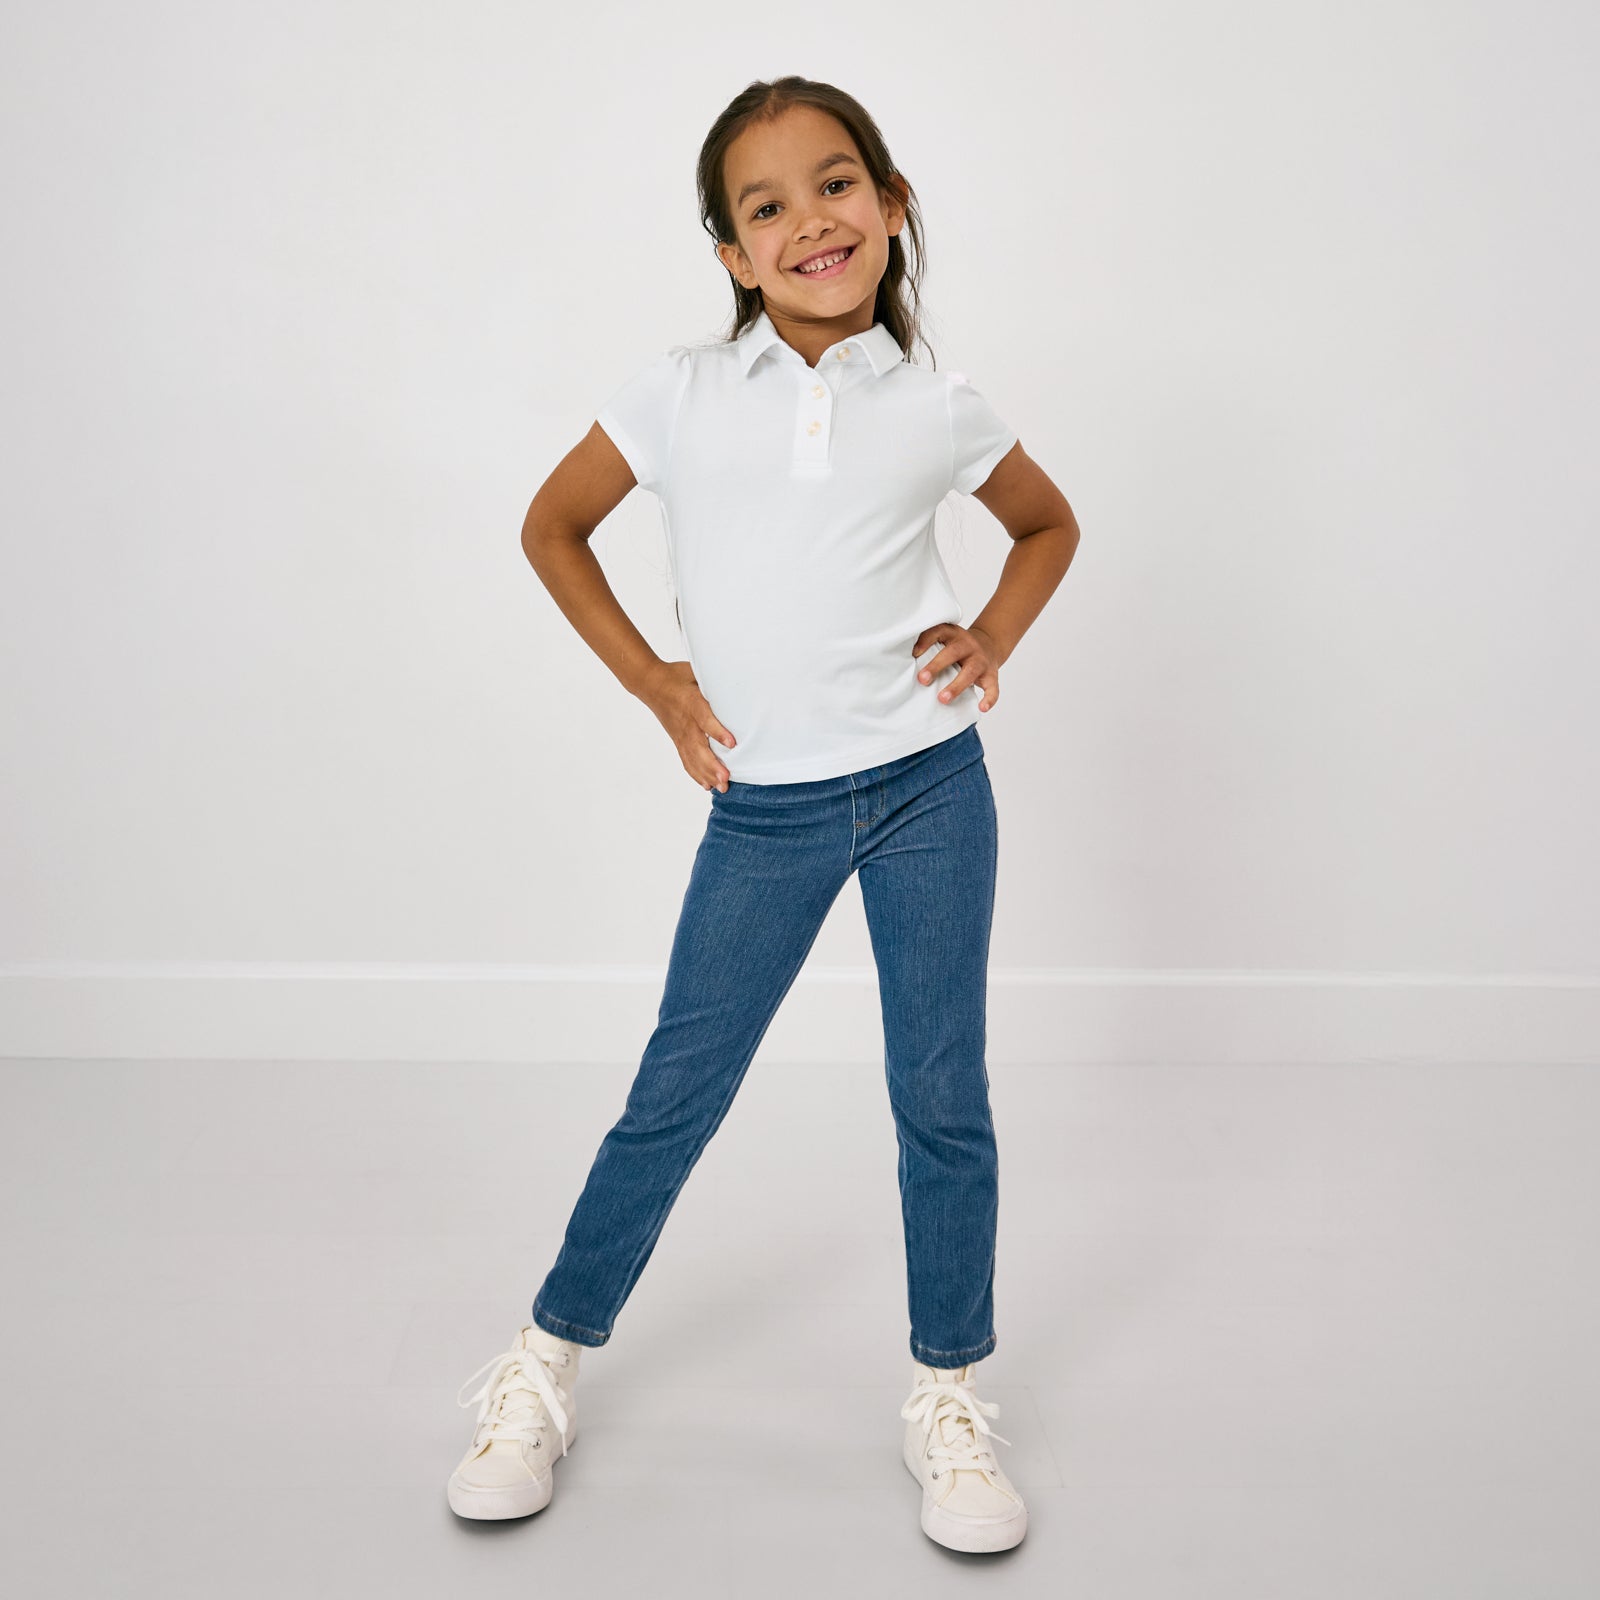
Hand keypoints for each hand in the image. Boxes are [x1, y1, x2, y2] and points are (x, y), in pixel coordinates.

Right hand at [639, 660, 736, 791]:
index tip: (732, 743)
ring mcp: (681, 734)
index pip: (705, 720)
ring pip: (693, 758)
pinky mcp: (678, 741)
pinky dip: (696, 774)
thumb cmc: (678, 676)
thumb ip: (715, 682)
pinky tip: (707, 785)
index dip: (718, 732)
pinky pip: (686, 760)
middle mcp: (686, 722)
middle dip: (713, 765)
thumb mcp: (696, 673)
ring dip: (707, 774)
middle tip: (726, 779)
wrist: (650, 683)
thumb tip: (741, 683)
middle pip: (699, 747)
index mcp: (691, 702)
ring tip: (722, 788)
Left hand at [911, 623, 1000, 712]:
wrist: (989, 644)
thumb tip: (898, 659)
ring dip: (956, 685)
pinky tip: (981, 708)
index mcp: (953, 634)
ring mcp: (981, 660)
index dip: (926, 641)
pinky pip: (993, 687)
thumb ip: (927, 644)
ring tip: (942, 699)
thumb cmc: (957, 646)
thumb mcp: (944, 639)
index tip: (913, 653)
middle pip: (953, 652)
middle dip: (937, 665)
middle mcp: (968, 645)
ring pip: (971, 671)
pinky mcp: (991, 675)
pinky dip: (989, 699)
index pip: (938, 632)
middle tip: (922, 679)